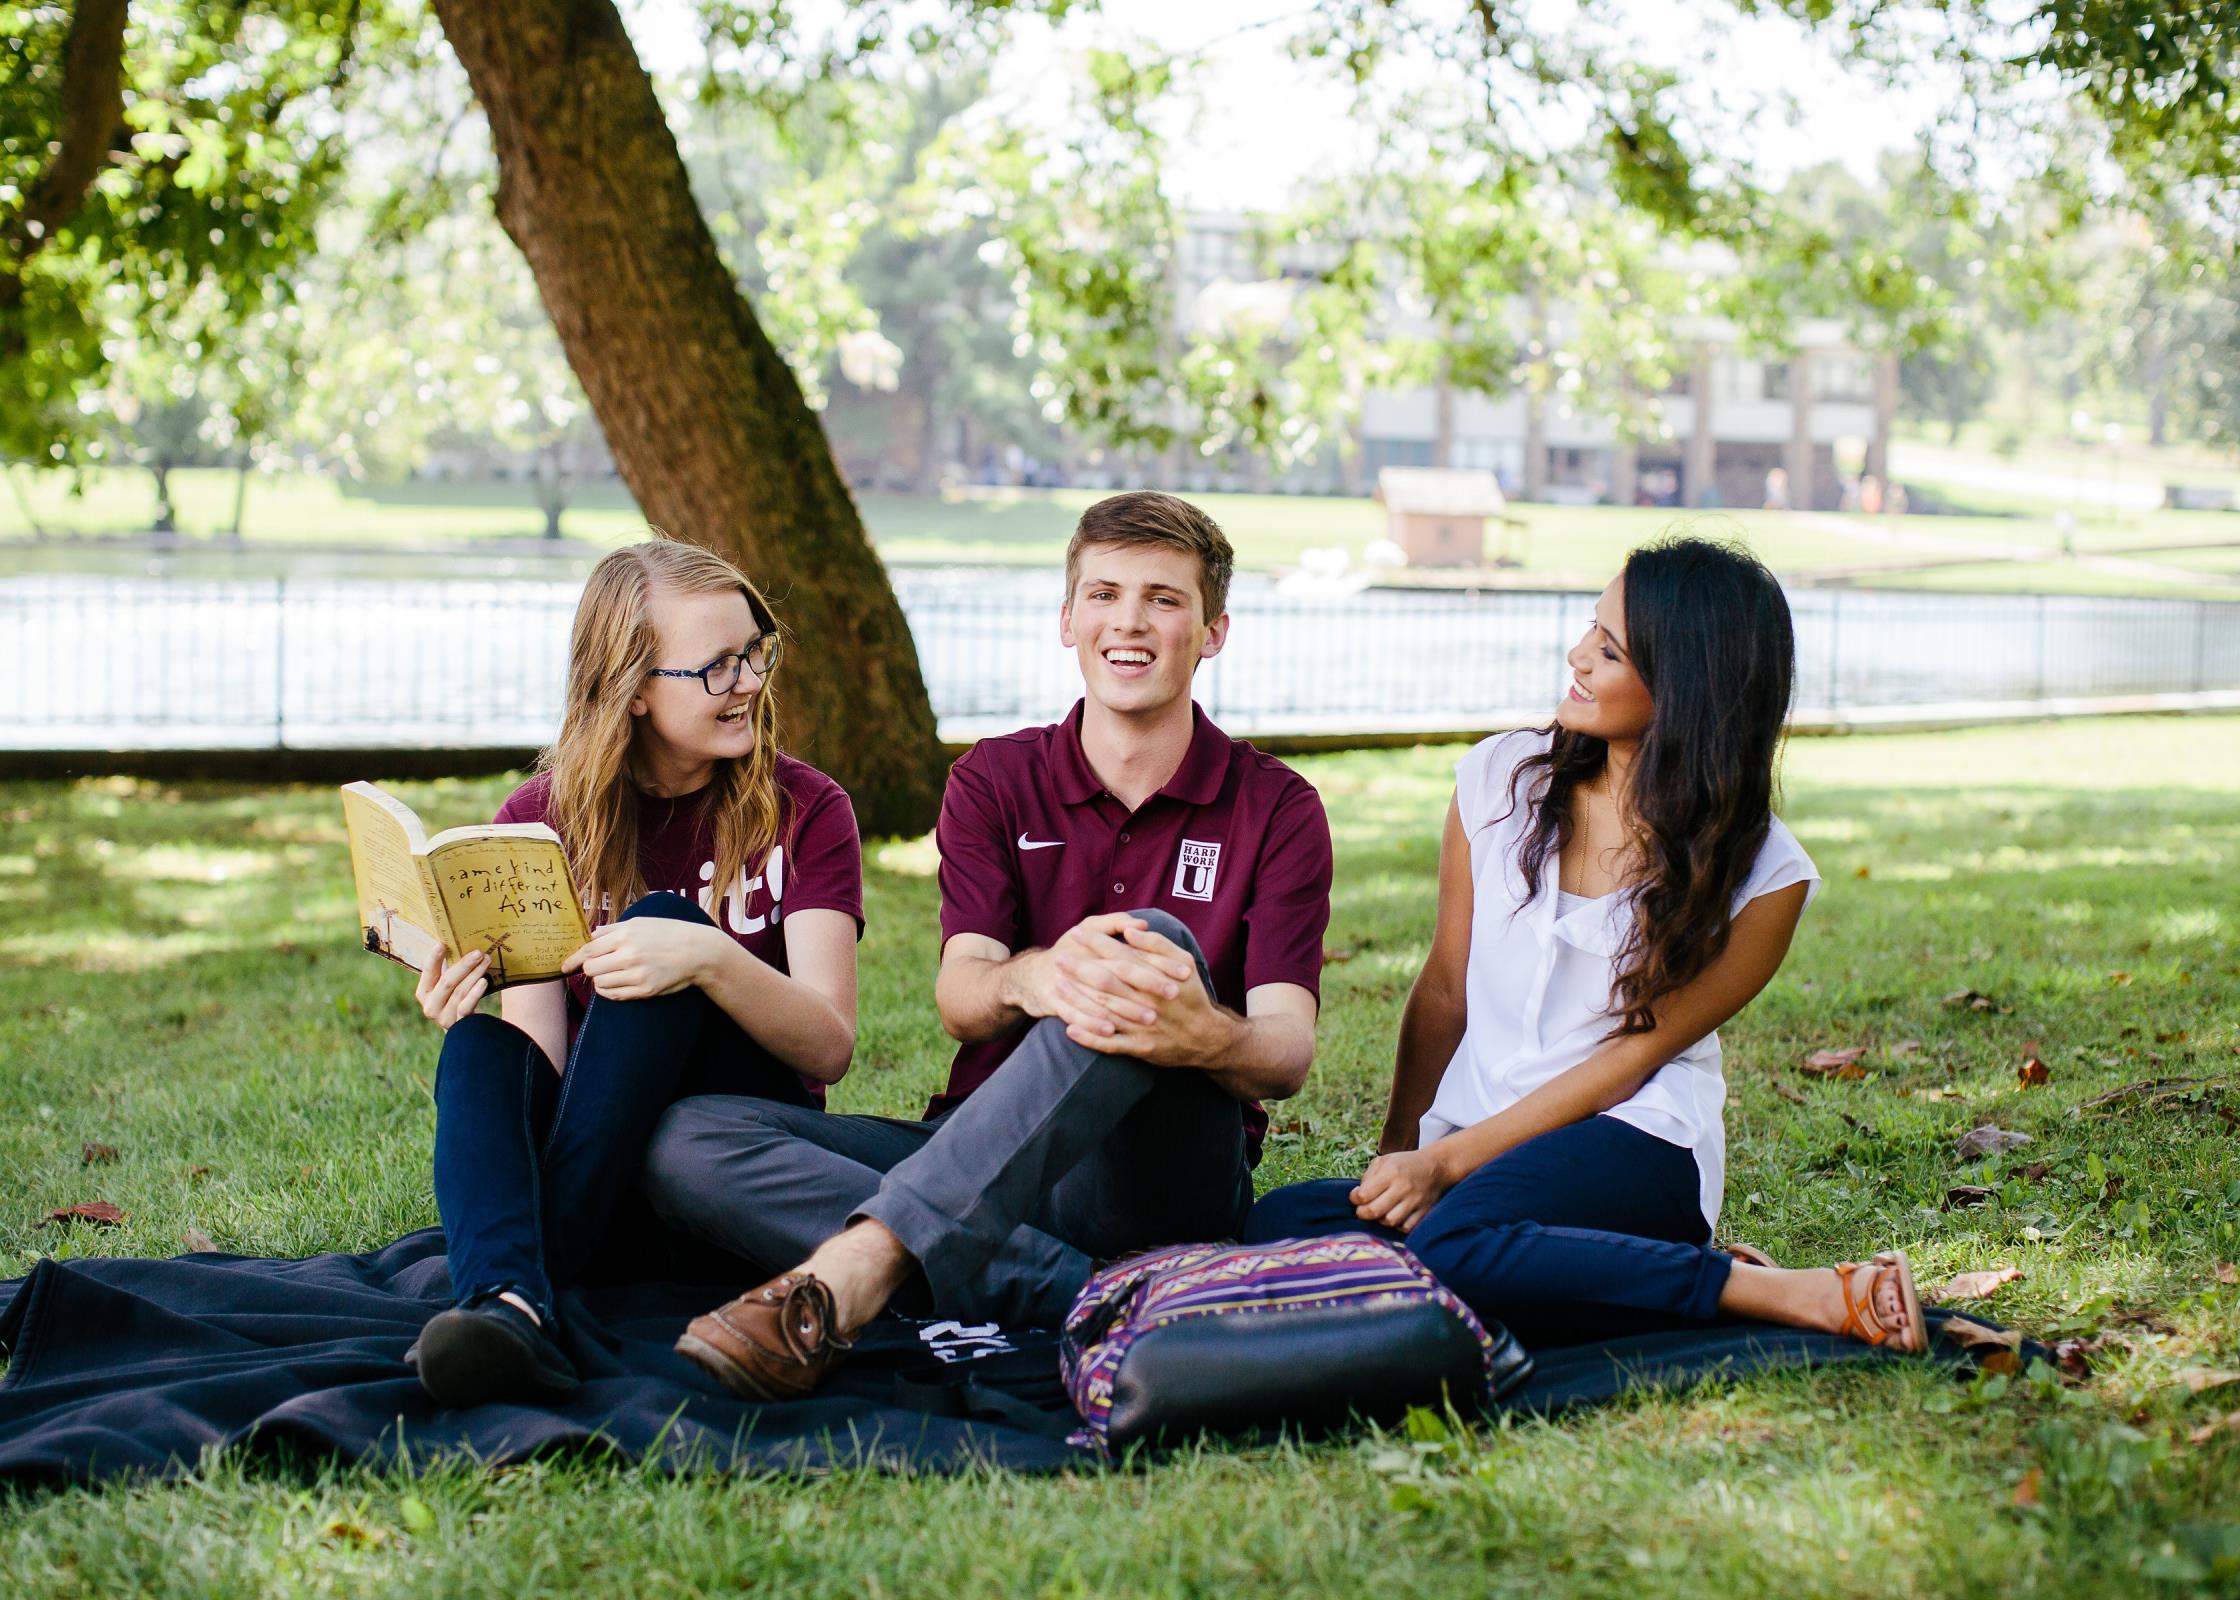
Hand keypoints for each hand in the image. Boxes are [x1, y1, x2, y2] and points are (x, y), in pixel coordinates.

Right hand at [415, 947, 488, 1030]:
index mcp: (424, 992)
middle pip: (447, 982)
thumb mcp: (448, 984)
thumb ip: (447, 968)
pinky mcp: (458, 1024)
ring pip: (460, 992)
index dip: (433, 958)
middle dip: (464, 965)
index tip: (442, 944)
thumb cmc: (455, 998)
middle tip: (478, 952)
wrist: (464, 1027)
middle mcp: (431, 1006)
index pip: (428, 972)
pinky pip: (466, 1007)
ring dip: (474, 974)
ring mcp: (444, 1017)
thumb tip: (456, 940)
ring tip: (486, 961)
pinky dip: (475, 993)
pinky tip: (484, 981)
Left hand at [561, 917, 719, 1000]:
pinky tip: (617, 983)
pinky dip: (610, 991)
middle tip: (599, 966)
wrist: (698, 951)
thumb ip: (612, 929)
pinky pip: (614, 995)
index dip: (573, 960)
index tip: (565, 967)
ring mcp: (637, 975)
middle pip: (590, 969)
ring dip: (601, 980)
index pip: (588, 950)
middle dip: (590, 969)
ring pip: (600, 984)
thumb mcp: (640, 922)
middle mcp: (629, 955)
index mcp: (625, 934)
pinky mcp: (645, 990)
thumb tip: (588, 938)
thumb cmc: (668, 933)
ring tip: (613, 973)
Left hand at [1060, 923, 1230, 1066]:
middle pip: (1107, 981)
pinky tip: (1070, 1029)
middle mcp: (1147, 1000)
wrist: (1207, 1037)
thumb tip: (1131, 931)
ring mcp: (1141, 1026)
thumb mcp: (1185, 962)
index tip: (1077, 934)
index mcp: (1156, 978)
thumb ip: (1158, 945)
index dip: (1097, 944)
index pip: (1120, 956)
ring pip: (1104, 1011)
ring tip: (1057, 986)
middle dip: (1080, 968)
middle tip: (1059, 957)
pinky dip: (1089, 1038)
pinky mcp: (1139, 1048)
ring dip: (1078, 999)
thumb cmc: (1192, 996)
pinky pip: (1110, 1044)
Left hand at [1350, 1147, 1453, 1233]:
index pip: (1363, 1195)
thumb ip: (1368, 1176)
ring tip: (1380, 1212)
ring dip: (1380, 1220)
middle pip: (1374, 1211)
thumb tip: (1357, 1196)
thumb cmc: (1405, 1164)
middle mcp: (1403, 1187)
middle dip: (1362, 1213)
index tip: (1356, 1196)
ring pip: (1390, 1222)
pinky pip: (1406, 1228)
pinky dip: (1397, 1226)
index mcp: (1390, 1172)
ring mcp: (1415, 1201)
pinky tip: (1395, 1216)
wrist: (1437, 1167)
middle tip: (1362, 1209)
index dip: (1354, 1198)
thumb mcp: (1385, 1160)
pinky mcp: (1424, 1212)